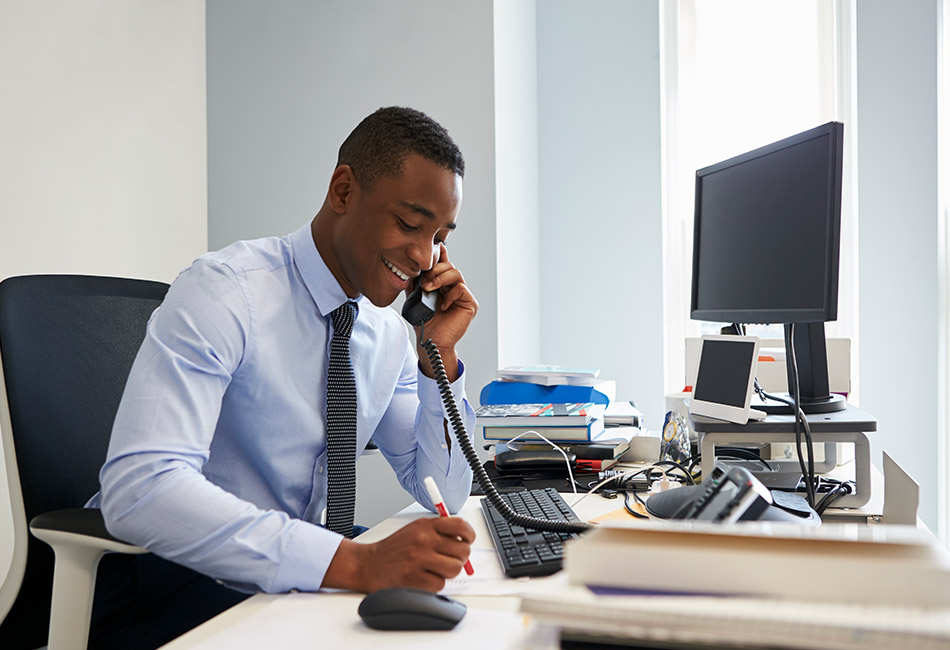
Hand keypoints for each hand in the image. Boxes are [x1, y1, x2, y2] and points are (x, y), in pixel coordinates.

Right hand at [323, 516, 474, 592]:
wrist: (368, 564)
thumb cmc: (394, 549)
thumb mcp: (415, 529)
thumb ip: (439, 531)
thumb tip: (464, 541)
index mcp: (426, 526)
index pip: (460, 526)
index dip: (469, 535)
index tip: (467, 541)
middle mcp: (423, 540)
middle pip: (462, 550)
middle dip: (460, 558)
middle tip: (449, 559)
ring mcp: (419, 559)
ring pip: (455, 568)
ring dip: (448, 572)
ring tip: (435, 569)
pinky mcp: (414, 578)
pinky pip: (440, 584)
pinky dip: (435, 584)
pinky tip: (424, 578)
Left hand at [413, 244, 477, 379]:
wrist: (432, 341)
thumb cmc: (425, 323)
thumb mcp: (416, 298)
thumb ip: (415, 283)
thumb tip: (412, 268)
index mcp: (443, 284)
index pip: (444, 264)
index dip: (441, 254)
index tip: (435, 248)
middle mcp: (454, 287)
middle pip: (449, 266)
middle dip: (434, 270)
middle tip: (423, 282)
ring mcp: (463, 295)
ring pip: (456, 273)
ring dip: (440, 278)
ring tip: (429, 288)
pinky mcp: (470, 304)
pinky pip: (461, 288)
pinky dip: (450, 294)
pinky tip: (442, 306)